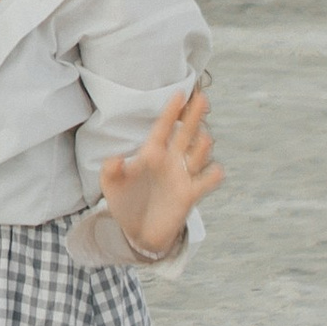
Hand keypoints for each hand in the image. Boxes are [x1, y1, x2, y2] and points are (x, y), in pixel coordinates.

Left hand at [98, 86, 223, 260]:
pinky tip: (215, 170)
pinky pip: (205, 182)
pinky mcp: (189, 195)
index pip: (162, 128)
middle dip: (194, 116)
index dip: (171, 112)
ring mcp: (181, 177)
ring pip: (197, 155)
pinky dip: (212, 176)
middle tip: (202, 98)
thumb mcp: (111, 186)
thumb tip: (116, 159)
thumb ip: (111, 171)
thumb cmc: (124, 203)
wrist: (137, 232)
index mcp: (151, 154)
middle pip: (185, 134)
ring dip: (202, 146)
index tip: (180, 93)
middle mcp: (170, 161)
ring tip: (203, 137)